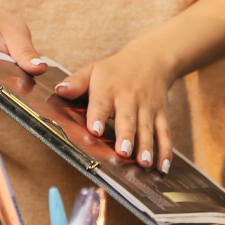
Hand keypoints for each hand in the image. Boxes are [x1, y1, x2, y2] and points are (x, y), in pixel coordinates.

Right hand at [0, 0, 46, 104]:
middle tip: (39, 94)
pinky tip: (32, 89)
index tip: (29, 92)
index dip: (8, 90)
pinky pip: (1, 97)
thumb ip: (25, 51)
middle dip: (16, 95)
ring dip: (17, 97)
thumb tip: (40, 69)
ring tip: (37, 92)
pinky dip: (15, 94)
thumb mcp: (14, 31)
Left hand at [54, 25, 180, 169]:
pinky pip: (164, 133)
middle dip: (126, 135)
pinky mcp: (161, 114)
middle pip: (128, 119)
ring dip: (147, 146)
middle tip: (123, 152)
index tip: (94, 130)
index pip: (102, 104)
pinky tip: (163, 166)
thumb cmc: (116, 70)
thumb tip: (59, 90)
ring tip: (144, 163)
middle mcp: (129, 99)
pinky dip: (165, 150)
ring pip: (147, 128)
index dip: (98, 117)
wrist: (151, 58)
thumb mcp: (93, 70)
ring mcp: (147, 108)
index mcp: (108, 90)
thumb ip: (76, 83)